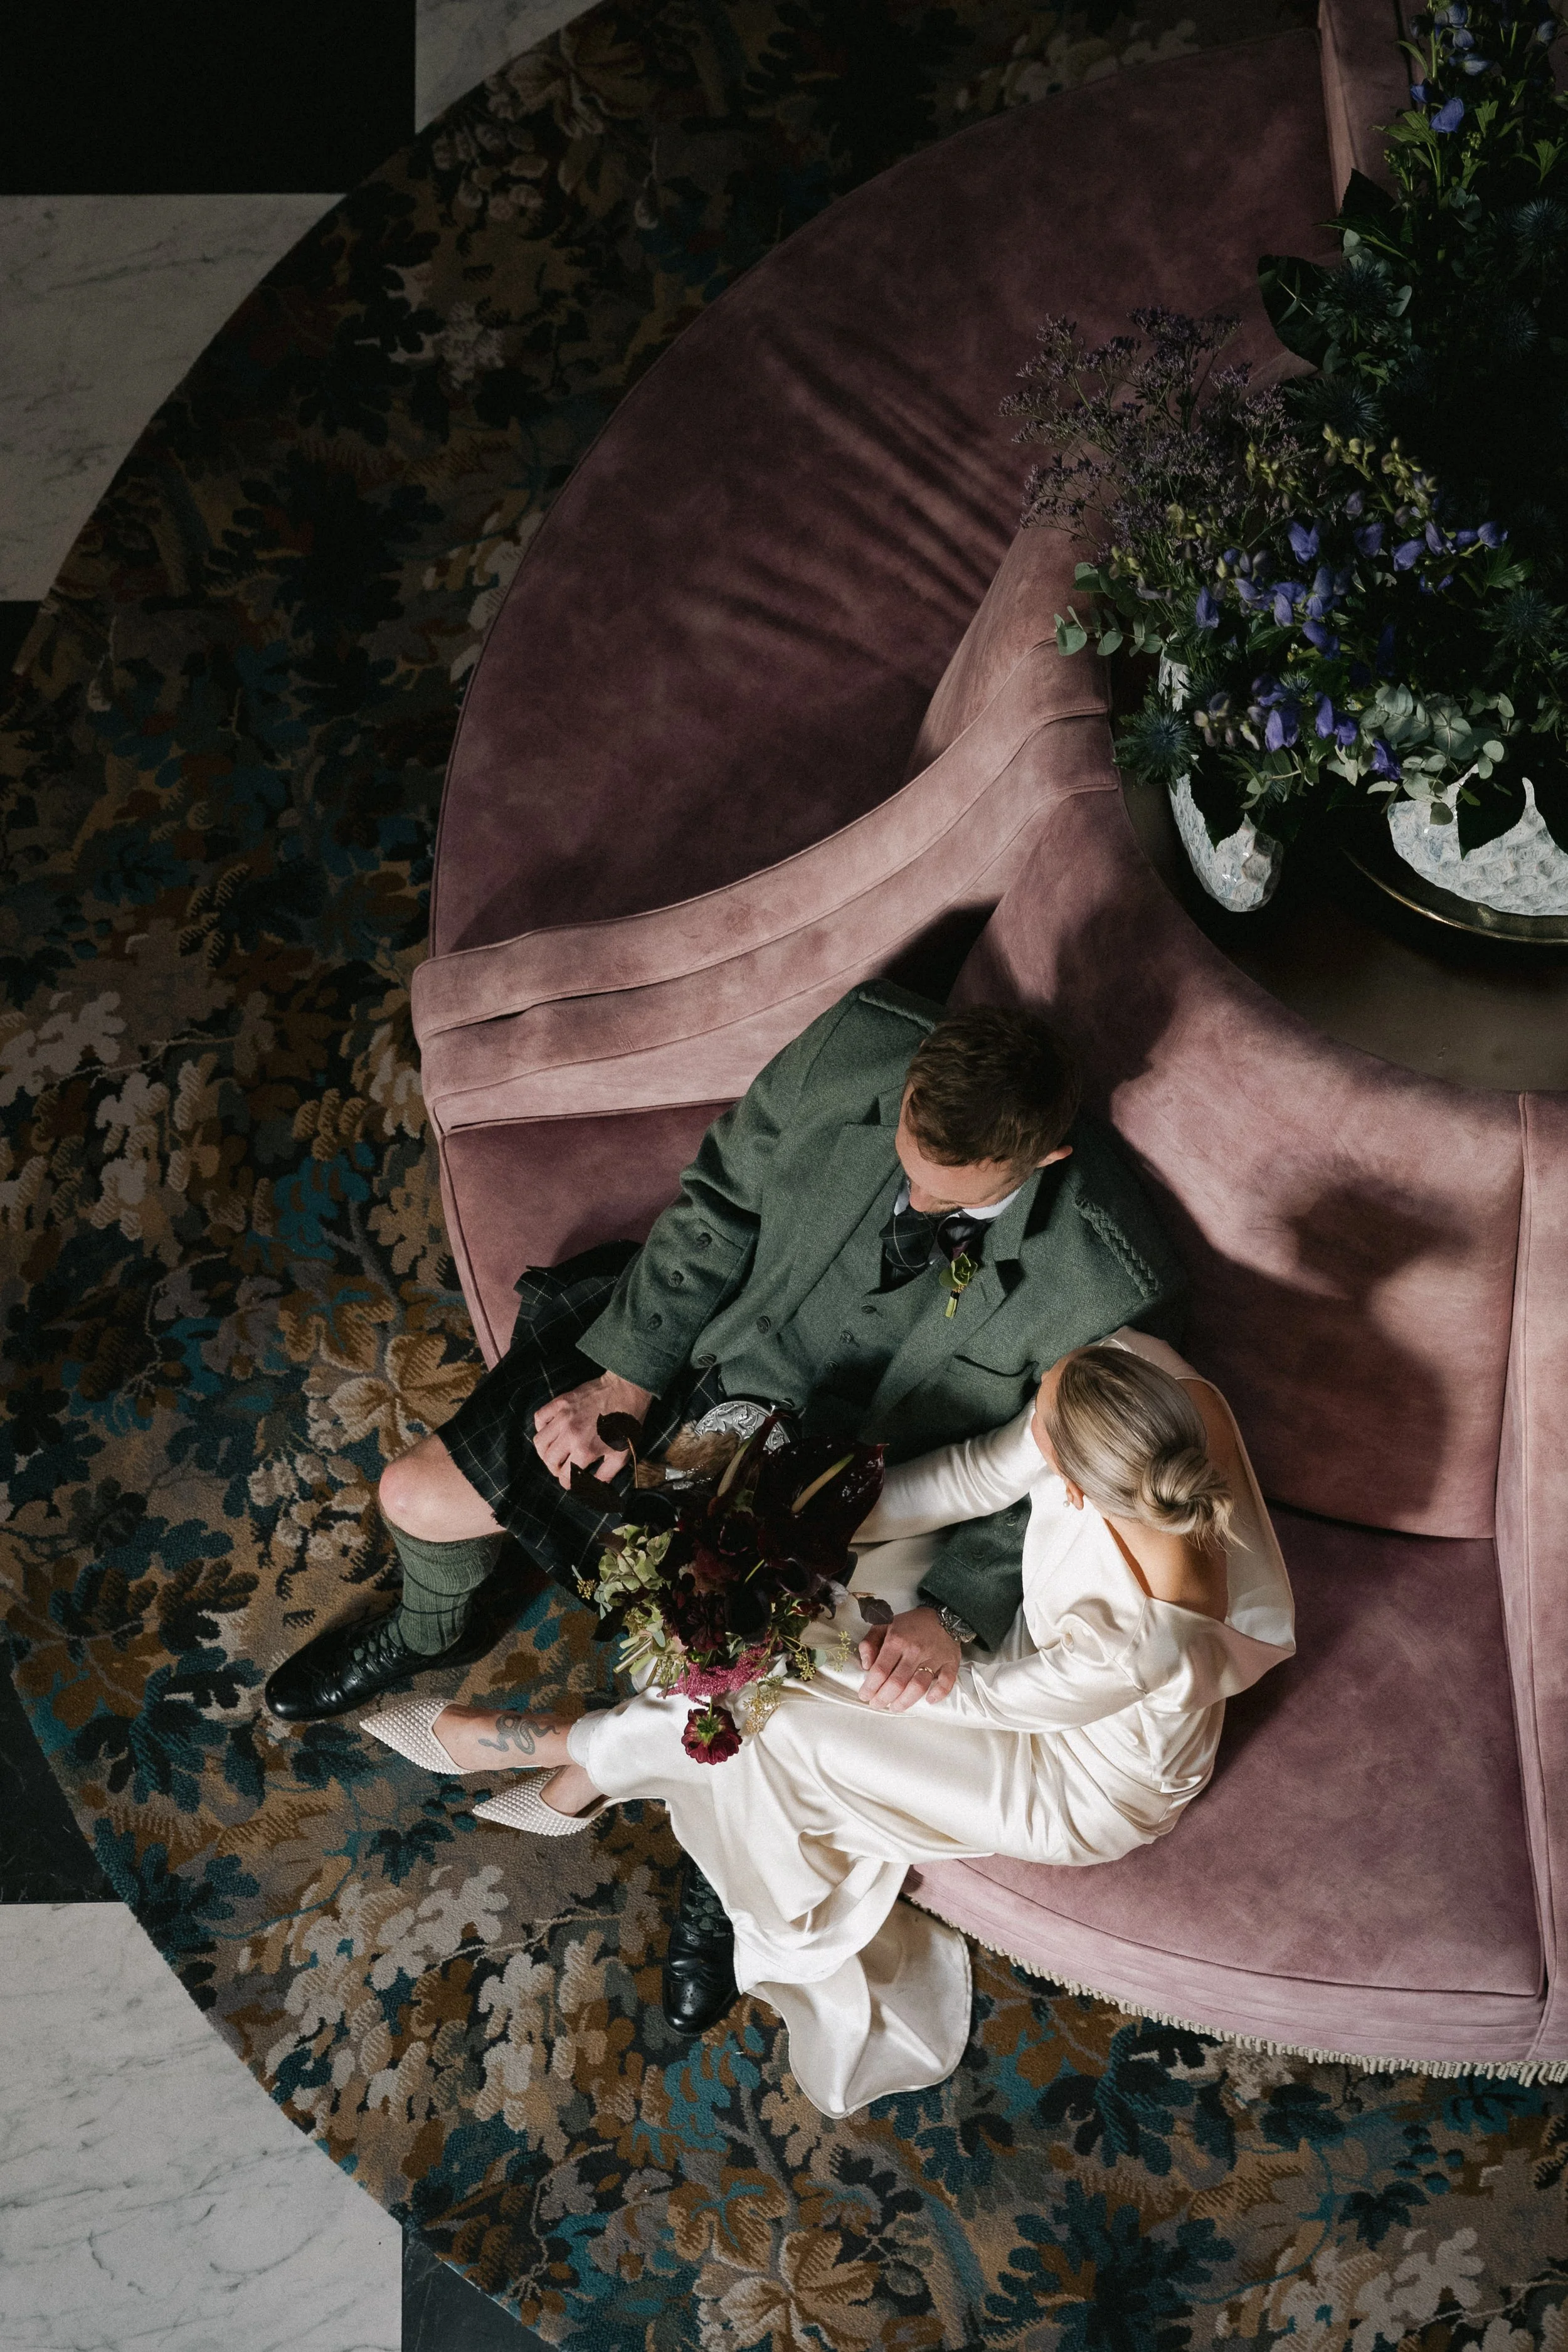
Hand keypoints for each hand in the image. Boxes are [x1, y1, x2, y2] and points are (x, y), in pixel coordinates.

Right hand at [533, 1371, 653, 1489]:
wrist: (627, 1391)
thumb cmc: (627, 1423)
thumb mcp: (621, 1454)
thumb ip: (606, 1475)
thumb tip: (594, 1490)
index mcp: (586, 1450)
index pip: (566, 1476)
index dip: (568, 1483)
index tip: (571, 1481)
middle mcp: (570, 1435)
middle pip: (549, 1461)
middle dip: (555, 1469)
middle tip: (563, 1467)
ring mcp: (563, 1417)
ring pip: (540, 1441)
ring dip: (545, 1451)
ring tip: (555, 1452)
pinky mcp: (560, 1403)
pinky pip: (539, 1418)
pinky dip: (541, 1427)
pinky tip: (552, 1431)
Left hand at [857, 1606, 959, 1710]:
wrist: (942, 1616)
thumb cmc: (910, 1624)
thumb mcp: (883, 1625)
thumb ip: (869, 1643)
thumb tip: (865, 1665)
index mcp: (896, 1640)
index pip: (880, 1670)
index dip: (870, 1687)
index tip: (864, 1696)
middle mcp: (915, 1650)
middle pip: (897, 1682)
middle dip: (884, 1698)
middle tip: (877, 1704)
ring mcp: (934, 1658)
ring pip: (918, 1686)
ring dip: (905, 1701)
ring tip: (895, 1707)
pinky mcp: (950, 1663)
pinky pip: (946, 1682)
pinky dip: (938, 1693)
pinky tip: (929, 1700)